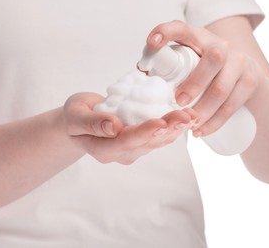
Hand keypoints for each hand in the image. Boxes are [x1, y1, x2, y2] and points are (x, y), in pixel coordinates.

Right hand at [63, 92, 196, 164]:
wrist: (81, 121)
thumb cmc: (75, 116)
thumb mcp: (75, 115)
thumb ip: (92, 122)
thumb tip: (114, 127)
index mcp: (103, 149)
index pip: (125, 142)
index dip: (144, 133)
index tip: (160, 122)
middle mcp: (121, 153)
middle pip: (147, 142)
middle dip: (168, 129)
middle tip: (187, 116)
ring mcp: (133, 149)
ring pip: (158, 141)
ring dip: (176, 128)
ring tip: (193, 115)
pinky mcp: (142, 142)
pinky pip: (160, 136)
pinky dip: (174, 126)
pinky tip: (188, 117)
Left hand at [145, 20, 262, 136]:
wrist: (248, 75)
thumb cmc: (207, 70)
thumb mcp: (191, 61)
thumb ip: (170, 67)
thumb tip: (142, 77)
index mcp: (198, 38)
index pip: (182, 28)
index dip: (166, 32)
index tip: (151, 43)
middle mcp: (221, 46)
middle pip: (213, 59)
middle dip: (194, 83)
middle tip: (179, 102)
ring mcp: (239, 63)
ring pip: (222, 89)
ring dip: (202, 111)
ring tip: (187, 124)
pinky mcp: (250, 82)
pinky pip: (232, 105)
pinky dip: (214, 122)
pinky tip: (201, 131)